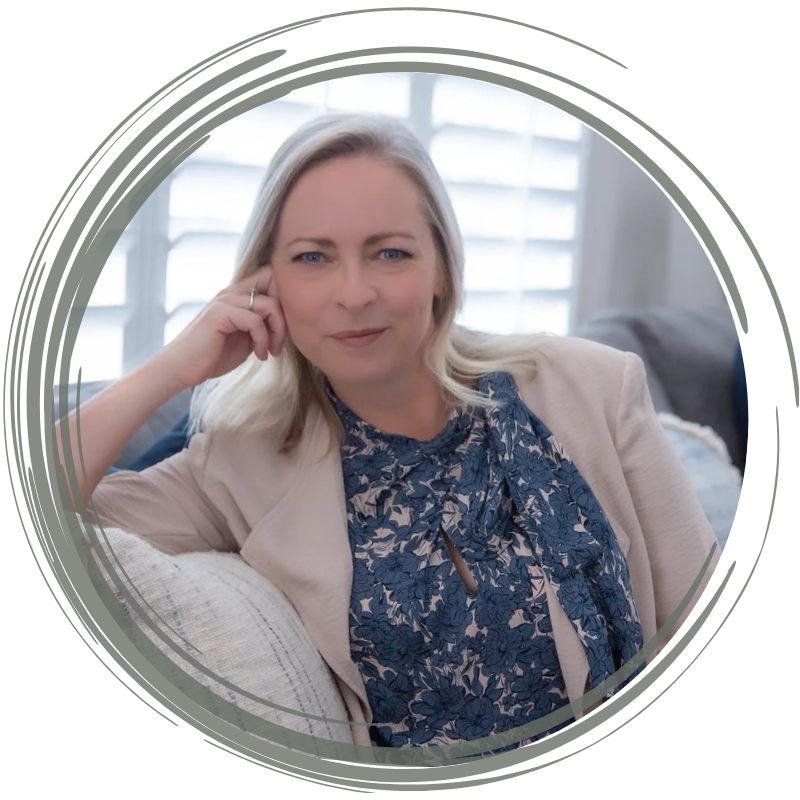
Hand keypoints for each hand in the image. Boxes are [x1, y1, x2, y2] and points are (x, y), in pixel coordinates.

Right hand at [159, 264, 286, 390]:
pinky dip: (263, 340)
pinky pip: (255, 320)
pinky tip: (259, 356)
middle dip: (285, 314)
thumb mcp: (246, 339)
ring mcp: (225, 300)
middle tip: (279, 343)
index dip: (284, 298)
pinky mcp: (219, 313)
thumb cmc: (212, 357)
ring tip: (270, 351)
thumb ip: (261, 326)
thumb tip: (285, 323)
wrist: (182, 369)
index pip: (270, 277)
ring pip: (269, 304)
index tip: (282, 330)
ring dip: (277, 332)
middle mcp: (231, 292)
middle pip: (274, 281)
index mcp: (237, 296)